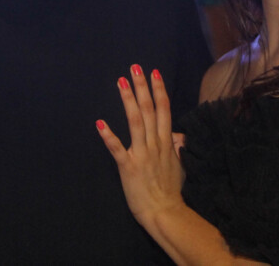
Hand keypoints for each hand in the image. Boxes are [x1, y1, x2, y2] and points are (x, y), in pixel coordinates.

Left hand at [97, 65, 185, 228]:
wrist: (166, 212)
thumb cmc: (171, 189)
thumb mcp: (180, 163)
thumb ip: (177, 145)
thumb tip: (176, 134)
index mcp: (166, 141)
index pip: (163, 109)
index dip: (158, 89)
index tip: (154, 72)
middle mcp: (155, 143)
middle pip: (149, 109)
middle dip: (142, 86)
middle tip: (135, 67)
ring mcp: (141, 154)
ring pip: (134, 121)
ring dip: (128, 100)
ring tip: (121, 82)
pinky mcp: (128, 167)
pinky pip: (117, 149)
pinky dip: (108, 135)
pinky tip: (99, 122)